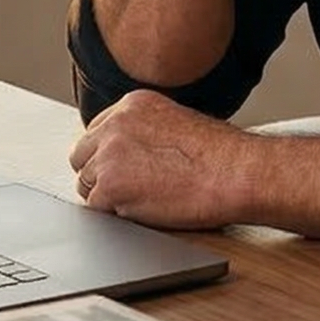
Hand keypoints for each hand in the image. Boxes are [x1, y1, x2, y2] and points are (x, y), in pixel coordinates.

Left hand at [69, 90, 252, 230]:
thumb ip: (146, 132)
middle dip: (101, 175)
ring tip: (146, 199)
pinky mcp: (110, 187)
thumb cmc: (224, 156)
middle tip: (130, 188)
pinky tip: (147, 209)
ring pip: (87, 185)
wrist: (237, 174)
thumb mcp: (180, 122)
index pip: (97, 132)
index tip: (124, 168)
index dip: (109, 156)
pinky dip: (117, 215)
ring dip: (109, 197)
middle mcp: (115, 124)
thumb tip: (132, 155)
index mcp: (133, 104)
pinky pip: (97, 210)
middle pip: (82, 157)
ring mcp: (109, 155)